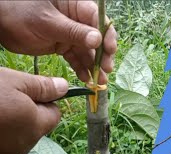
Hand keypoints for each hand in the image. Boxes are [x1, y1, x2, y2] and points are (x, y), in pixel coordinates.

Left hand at [0, 0, 116, 83]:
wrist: (1, 23)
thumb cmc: (21, 12)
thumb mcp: (48, 22)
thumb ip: (74, 31)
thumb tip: (98, 40)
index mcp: (75, 7)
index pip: (97, 20)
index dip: (107, 35)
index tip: (110, 50)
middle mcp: (77, 21)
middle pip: (97, 38)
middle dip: (103, 54)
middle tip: (106, 69)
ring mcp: (71, 35)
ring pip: (88, 51)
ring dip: (94, 66)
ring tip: (99, 80)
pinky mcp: (63, 46)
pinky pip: (76, 58)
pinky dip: (81, 68)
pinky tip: (86, 79)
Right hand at [0, 67, 67, 153]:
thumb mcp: (15, 82)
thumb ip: (43, 86)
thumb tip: (65, 87)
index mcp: (36, 125)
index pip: (56, 113)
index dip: (47, 99)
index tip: (31, 90)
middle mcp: (26, 144)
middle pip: (39, 124)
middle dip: (30, 108)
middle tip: (9, 94)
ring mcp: (8, 153)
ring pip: (21, 132)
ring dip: (14, 118)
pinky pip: (6, 140)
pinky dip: (1, 129)